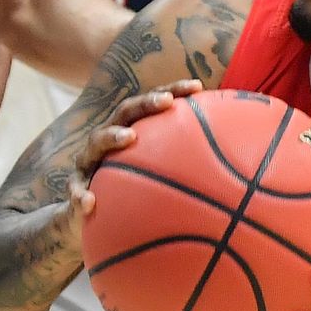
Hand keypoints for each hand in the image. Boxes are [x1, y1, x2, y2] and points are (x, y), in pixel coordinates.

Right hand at [58, 81, 202, 254]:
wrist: (91, 223)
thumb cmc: (134, 199)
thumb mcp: (160, 184)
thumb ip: (188, 175)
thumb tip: (235, 181)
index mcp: (131, 134)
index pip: (153, 106)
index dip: (174, 91)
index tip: (198, 88)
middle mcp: (109, 141)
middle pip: (125, 112)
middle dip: (145, 103)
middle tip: (166, 102)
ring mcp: (88, 162)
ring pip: (95, 142)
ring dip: (112, 136)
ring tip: (129, 137)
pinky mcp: (75, 188)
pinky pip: (75, 190)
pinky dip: (80, 195)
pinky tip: (90, 204)